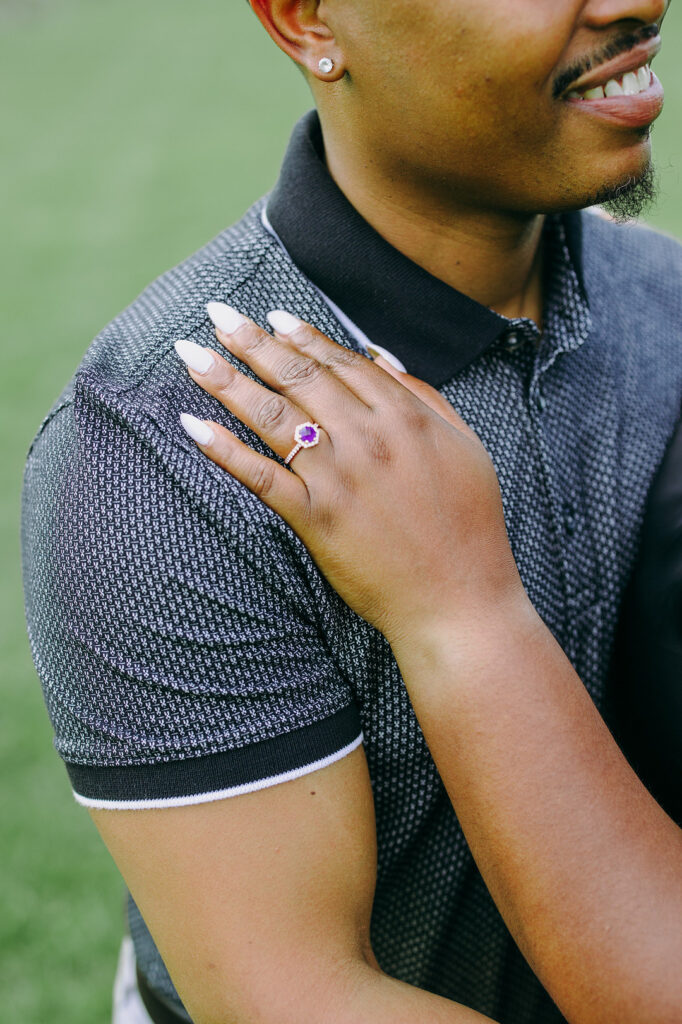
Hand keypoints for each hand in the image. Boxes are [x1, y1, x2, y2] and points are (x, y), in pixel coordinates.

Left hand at [176, 305, 523, 648]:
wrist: (460, 599)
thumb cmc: (469, 525)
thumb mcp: (463, 445)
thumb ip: (423, 395)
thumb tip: (379, 354)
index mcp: (404, 415)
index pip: (340, 362)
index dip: (301, 336)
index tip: (270, 317)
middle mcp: (366, 437)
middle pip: (297, 377)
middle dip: (252, 342)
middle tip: (217, 315)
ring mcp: (338, 477)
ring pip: (272, 416)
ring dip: (227, 381)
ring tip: (191, 353)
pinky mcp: (316, 519)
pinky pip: (261, 477)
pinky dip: (224, 450)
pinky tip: (193, 426)